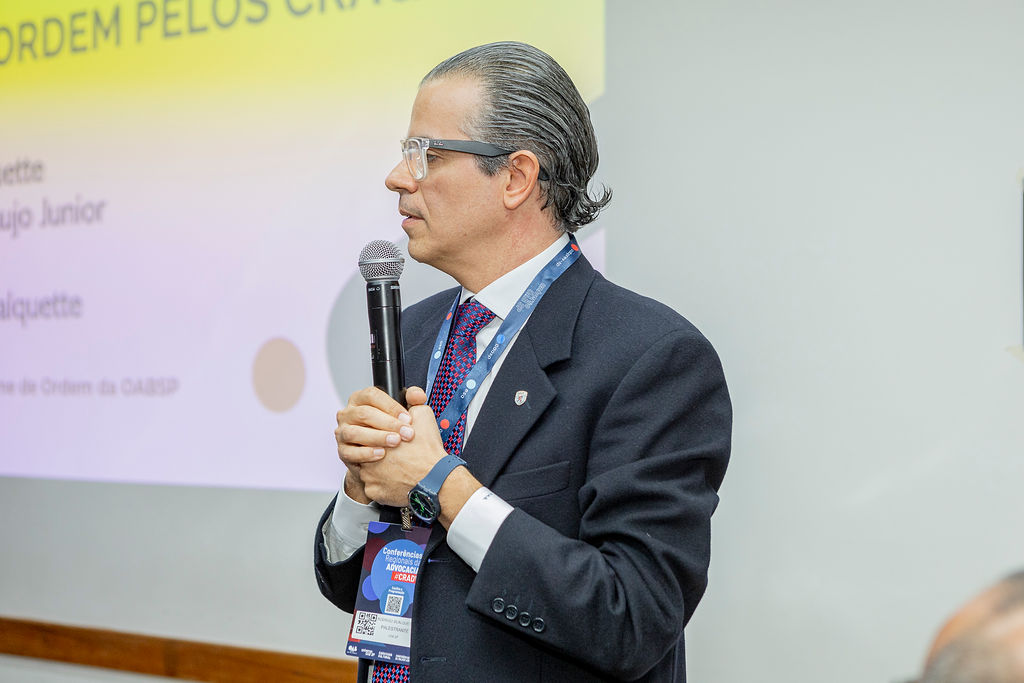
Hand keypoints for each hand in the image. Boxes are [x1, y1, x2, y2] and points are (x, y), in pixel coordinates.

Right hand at [334, 386, 423, 502]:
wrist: (380, 458)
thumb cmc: (389, 430)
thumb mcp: (401, 413)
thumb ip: (413, 400)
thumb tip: (418, 395)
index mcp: (360, 399)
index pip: (371, 395)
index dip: (391, 406)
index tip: (408, 418)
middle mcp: (348, 414)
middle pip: (364, 413)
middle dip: (388, 423)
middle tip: (406, 433)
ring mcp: (342, 432)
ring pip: (354, 432)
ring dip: (377, 437)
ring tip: (395, 442)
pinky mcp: (343, 451)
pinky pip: (350, 452)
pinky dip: (366, 453)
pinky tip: (381, 454)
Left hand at [358, 390, 446, 506]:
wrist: (436, 479)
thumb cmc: (429, 450)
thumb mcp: (424, 415)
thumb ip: (414, 400)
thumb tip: (412, 393)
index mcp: (377, 435)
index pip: (369, 431)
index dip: (383, 434)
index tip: (394, 439)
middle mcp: (368, 455)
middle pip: (367, 449)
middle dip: (379, 450)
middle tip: (396, 453)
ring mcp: (368, 476)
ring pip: (369, 469)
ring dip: (379, 468)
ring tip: (397, 467)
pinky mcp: (373, 492)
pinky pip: (374, 487)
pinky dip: (383, 485)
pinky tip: (396, 480)